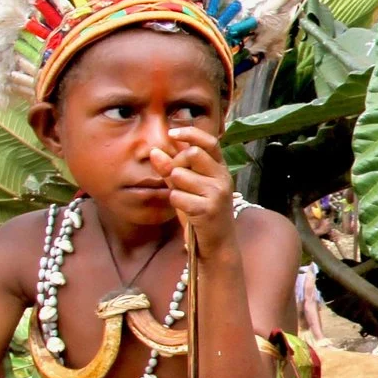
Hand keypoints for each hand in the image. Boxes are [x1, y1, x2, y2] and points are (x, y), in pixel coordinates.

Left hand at [147, 127, 235, 253]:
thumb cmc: (202, 213)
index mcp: (220, 169)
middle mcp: (223, 178)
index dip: (190, 133)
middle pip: (192, 153)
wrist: (217, 244)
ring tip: (184, 199)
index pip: (209, 142)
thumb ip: (171, 170)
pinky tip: (186, 210)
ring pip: (180, 175)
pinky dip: (175, 202)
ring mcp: (217, 193)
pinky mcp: (208, 209)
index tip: (172, 132)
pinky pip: (177, 196)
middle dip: (177, 164)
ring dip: (175, 187)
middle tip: (178, 180)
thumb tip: (154, 151)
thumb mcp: (187, 188)